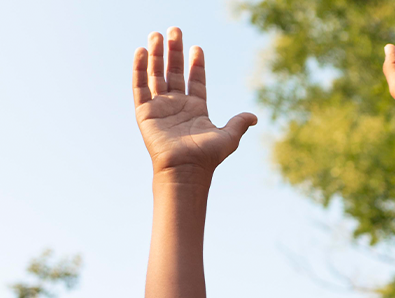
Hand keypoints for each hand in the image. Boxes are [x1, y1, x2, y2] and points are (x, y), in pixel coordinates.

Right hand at [133, 28, 256, 176]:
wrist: (185, 169)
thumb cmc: (206, 157)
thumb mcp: (228, 138)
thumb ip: (238, 123)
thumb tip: (254, 116)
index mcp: (196, 109)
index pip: (195, 80)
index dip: (196, 64)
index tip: (197, 47)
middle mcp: (177, 105)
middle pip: (174, 72)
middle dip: (174, 51)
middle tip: (175, 30)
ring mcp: (160, 108)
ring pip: (156, 75)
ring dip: (157, 55)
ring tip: (157, 34)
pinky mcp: (145, 112)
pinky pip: (140, 87)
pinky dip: (139, 70)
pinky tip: (141, 52)